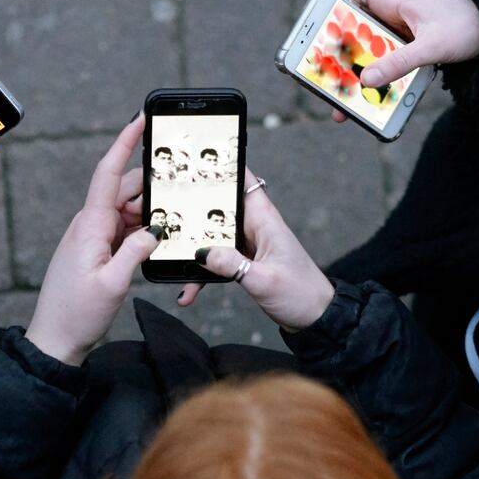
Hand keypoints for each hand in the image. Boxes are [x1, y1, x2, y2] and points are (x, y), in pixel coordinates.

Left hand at [25, 117, 157, 365]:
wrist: (55, 340)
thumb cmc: (77, 314)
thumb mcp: (113, 284)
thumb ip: (136, 252)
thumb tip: (155, 229)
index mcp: (90, 226)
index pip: (108, 173)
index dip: (124, 143)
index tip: (139, 120)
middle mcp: (89, 225)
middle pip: (125, 190)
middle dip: (153, 185)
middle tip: (182, 186)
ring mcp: (93, 237)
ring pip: (128, 210)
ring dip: (151, 212)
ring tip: (176, 217)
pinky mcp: (97, 250)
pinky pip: (125, 229)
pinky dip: (143, 229)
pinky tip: (159, 237)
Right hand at [173, 171, 335, 330]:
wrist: (316, 317)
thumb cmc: (301, 294)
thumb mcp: (263, 281)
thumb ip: (232, 265)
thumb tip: (202, 252)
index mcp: (264, 219)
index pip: (242, 179)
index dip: (221, 165)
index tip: (193, 160)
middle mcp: (255, 226)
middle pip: (218, 205)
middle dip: (192, 206)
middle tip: (162, 206)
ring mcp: (248, 243)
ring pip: (212, 235)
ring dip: (192, 247)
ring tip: (169, 254)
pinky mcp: (243, 261)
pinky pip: (216, 260)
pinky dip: (202, 273)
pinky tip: (188, 290)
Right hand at [327, 0, 478, 115]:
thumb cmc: (467, 25)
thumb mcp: (432, 46)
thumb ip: (399, 63)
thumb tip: (367, 82)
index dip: (323, 8)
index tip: (308, 32)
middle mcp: (388, 12)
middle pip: (348, 30)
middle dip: (333, 54)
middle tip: (316, 77)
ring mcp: (395, 31)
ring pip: (363, 51)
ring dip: (353, 73)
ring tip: (339, 102)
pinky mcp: (405, 48)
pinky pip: (381, 63)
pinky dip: (373, 79)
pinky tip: (368, 102)